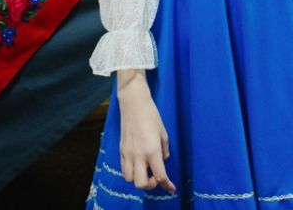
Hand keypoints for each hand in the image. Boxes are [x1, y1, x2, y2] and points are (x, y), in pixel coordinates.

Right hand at [116, 70, 175, 192]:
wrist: (133, 104)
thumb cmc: (151, 116)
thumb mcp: (164, 133)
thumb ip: (164, 150)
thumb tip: (162, 160)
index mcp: (152, 151)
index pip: (160, 176)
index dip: (167, 185)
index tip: (171, 188)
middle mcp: (138, 156)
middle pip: (142, 184)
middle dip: (151, 185)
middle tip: (156, 177)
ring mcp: (127, 154)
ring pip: (130, 179)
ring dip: (139, 179)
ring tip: (146, 171)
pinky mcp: (121, 151)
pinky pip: (124, 169)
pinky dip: (131, 173)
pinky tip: (137, 165)